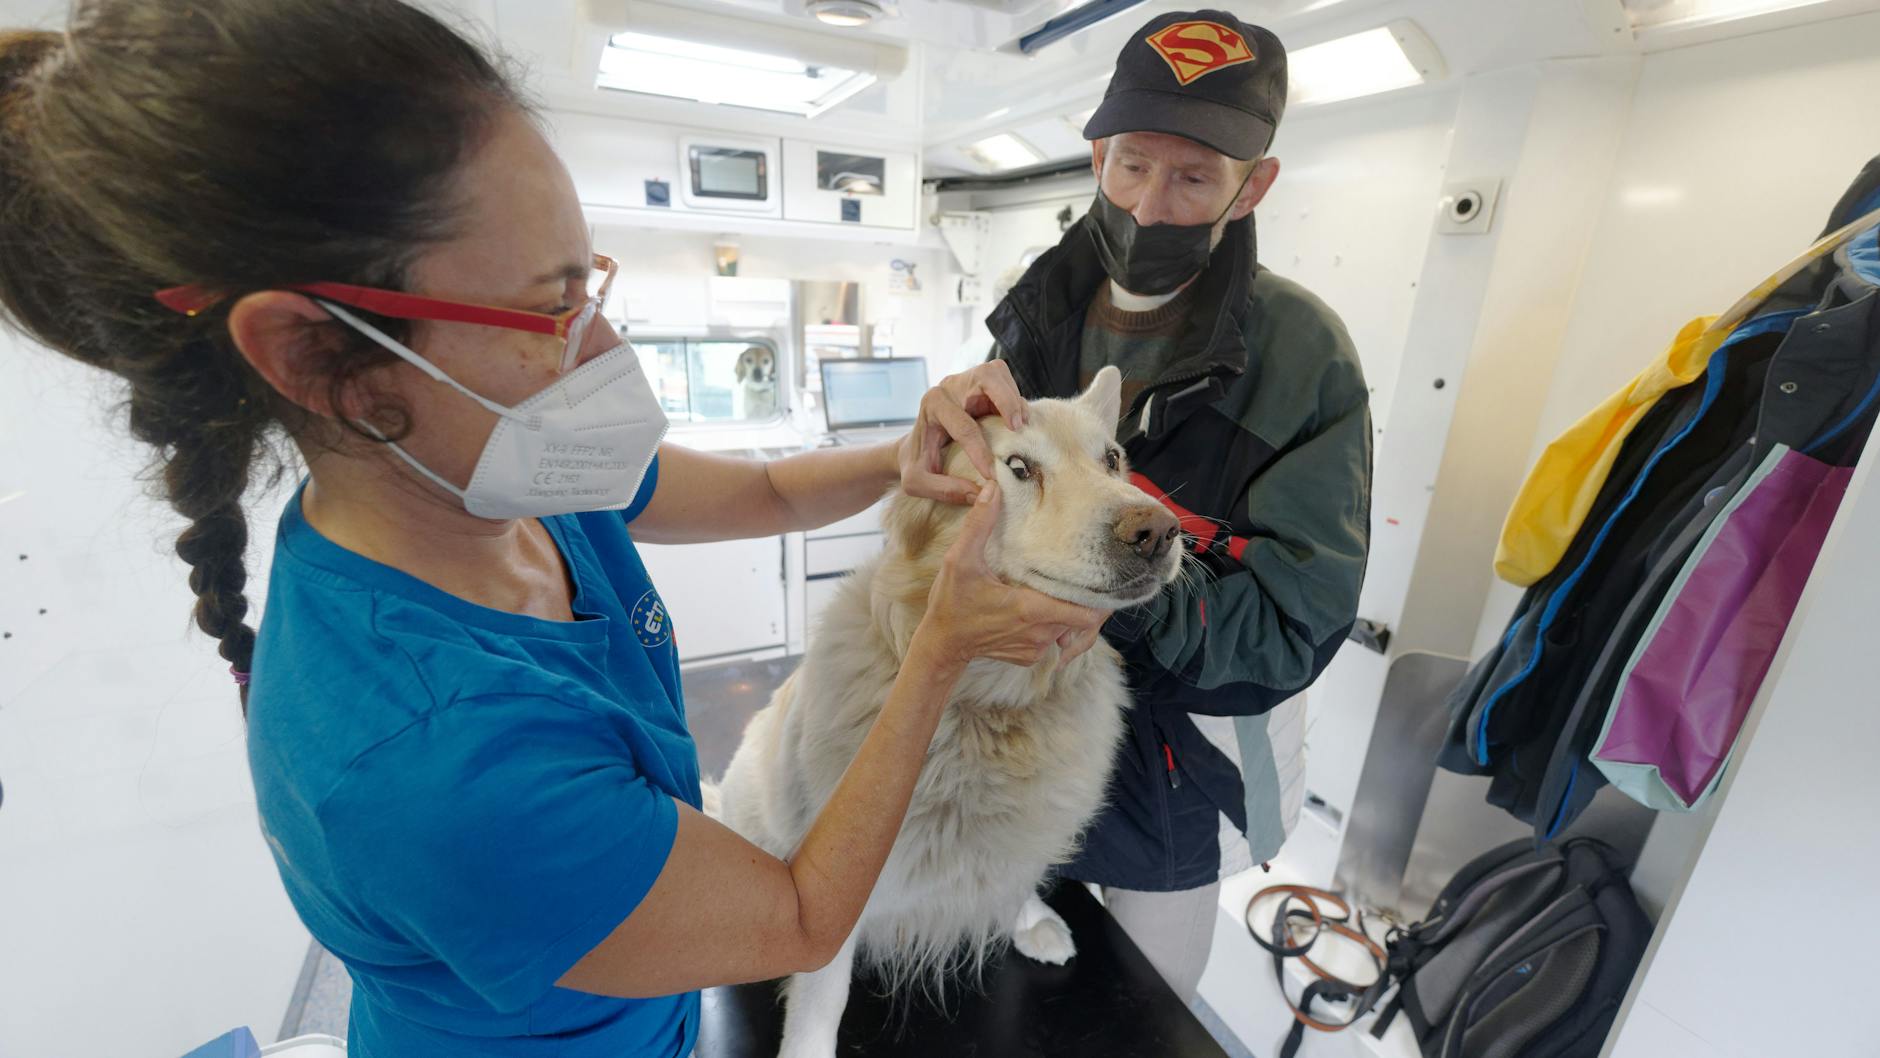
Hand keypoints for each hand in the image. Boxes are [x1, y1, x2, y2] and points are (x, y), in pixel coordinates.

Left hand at [897, 361, 1027, 505]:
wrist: (914, 446)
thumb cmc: (915, 463)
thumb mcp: (917, 482)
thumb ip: (943, 490)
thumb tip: (978, 494)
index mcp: (932, 406)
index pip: (963, 425)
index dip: (980, 450)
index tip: (992, 474)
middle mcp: (949, 387)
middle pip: (984, 376)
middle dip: (1006, 400)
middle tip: (1017, 428)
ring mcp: (966, 382)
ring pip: (996, 373)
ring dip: (1013, 397)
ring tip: (1020, 425)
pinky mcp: (980, 386)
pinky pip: (1004, 382)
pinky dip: (1015, 399)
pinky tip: (1017, 422)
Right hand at [911, 484, 1107, 668]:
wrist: (941, 644)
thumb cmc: (952, 603)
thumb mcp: (961, 560)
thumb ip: (979, 524)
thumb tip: (993, 488)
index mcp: (1031, 609)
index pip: (1086, 614)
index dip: (1098, 599)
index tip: (1096, 580)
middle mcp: (1040, 634)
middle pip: (1082, 620)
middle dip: (1082, 601)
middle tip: (1077, 578)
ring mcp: (1036, 650)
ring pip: (1068, 631)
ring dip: (1065, 613)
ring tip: (1054, 592)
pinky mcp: (1030, 658)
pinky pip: (1052, 642)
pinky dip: (1050, 629)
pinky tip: (1034, 613)